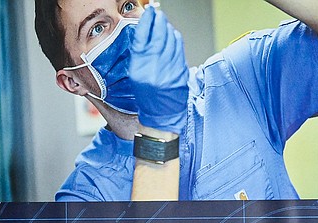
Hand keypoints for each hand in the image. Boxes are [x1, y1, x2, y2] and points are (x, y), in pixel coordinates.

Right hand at [130, 5, 188, 133]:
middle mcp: (155, 67)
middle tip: (158, 14)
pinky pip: (179, 50)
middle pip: (159, 35)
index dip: (147, 20)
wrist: (161, 115)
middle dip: (159, 21)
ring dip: (168, 28)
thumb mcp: (136, 73)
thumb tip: (146, 30)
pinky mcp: (181, 72)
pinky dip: (176, 39)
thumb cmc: (147, 96)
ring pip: (171, 40)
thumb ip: (140, 52)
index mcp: (140, 66)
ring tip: (165, 23)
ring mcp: (170, 69)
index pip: (143, 36)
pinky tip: (173, 35)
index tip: (148, 12)